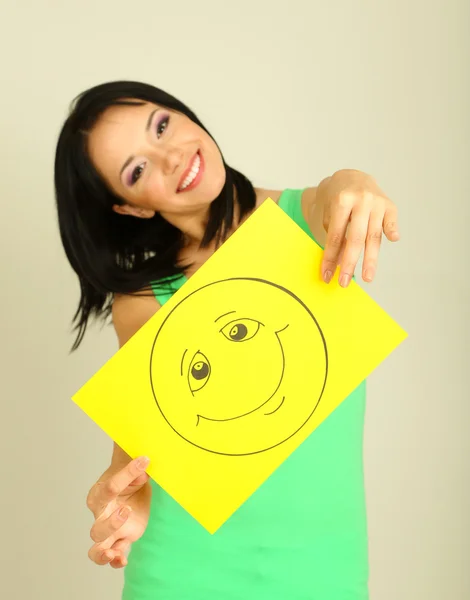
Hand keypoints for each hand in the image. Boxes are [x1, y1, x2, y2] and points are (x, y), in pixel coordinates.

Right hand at [86, 456, 150, 568]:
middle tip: (127, 511)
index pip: (109, 488)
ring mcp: (109, 531)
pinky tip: (122, 560)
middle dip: (110, 523)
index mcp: (98, 495)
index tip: (144, 461)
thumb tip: (144, 467)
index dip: (127, 474)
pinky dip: (116, 561)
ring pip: (97, 548)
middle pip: (97, 527)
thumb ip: (136, 471)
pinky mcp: (121, 539)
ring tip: (111, 553)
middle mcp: (100, 515)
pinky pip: (114, 555)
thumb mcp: (133, 471)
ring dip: (103, 552)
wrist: (133, 488)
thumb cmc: (128, 479)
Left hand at [318, 169, 399, 286]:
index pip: (336, 236)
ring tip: (368, 277)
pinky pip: (391, 220)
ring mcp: (377, 202)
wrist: (352, 177)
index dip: (330, 258)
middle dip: (350, 263)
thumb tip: (339, 264)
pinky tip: (393, 240)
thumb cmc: (336, 201)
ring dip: (371, 259)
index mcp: (341, 201)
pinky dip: (392, 230)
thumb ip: (335, 236)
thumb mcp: (328, 213)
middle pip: (356, 238)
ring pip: (374, 235)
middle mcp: (361, 200)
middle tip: (344, 282)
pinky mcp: (389, 205)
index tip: (327, 276)